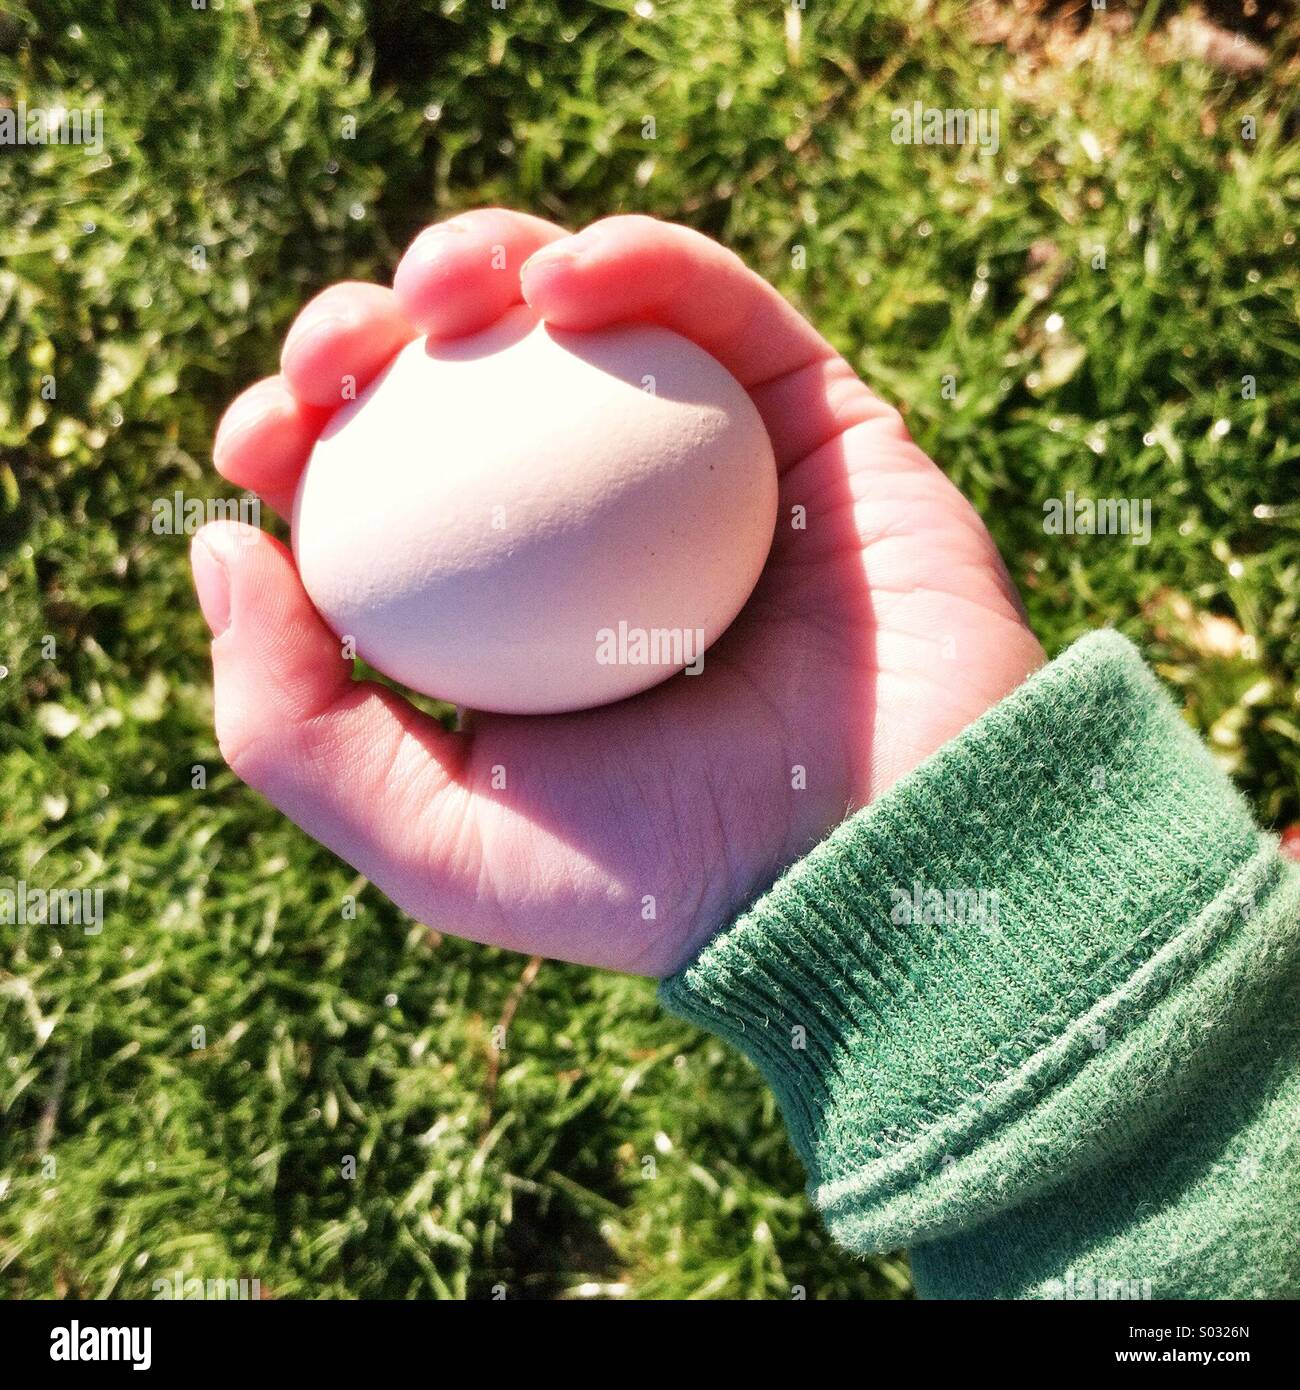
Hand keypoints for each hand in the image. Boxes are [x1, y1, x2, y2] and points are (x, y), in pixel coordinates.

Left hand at [195, 210, 1043, 975]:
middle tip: (341, 348)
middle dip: (376, 332)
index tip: (265, 434)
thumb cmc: (662, 880)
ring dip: (491, 257)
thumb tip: (218, 546)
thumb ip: (293, 725)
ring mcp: (712, 462)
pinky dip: (640, 260)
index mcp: (514, 612)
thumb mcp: (436, 844)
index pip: (385, 490)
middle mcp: (605, 527)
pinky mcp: (815, 415)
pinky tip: (566, 279)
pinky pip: (719, 305)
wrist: (877, 874)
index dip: (302, 431)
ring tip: (444, 287)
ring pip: (584, 314)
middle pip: (469, 384)